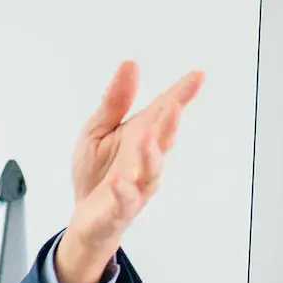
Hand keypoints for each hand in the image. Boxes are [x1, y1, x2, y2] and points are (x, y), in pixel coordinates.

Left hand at [59, 61, 203, 282]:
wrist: (85, 218)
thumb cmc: (95, 172)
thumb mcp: (98, 129)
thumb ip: (115, 101)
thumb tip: (130, 64)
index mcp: (140, 135)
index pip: (164, 111)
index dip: (181, 94)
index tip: (197, 75)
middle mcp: (145, 159)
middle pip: (163, 139)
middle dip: (170, 123)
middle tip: (174, 105)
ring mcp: (137, 185)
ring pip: (151, 169)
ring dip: (152, 154)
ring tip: (148, 137)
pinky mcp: (121, 208)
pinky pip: (126, 200)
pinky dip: (124, 191)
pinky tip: (119, 180)